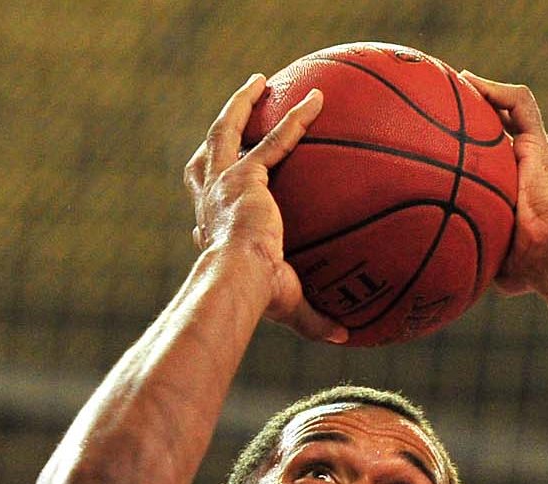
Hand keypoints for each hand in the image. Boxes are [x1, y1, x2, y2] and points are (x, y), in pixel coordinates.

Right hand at [184, 74, 348, 343]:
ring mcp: (223, 184)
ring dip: (241, 105)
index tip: (227, 189)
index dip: (213, 196)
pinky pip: (275, 139)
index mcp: (211, 232)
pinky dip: (297, 118)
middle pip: (204, 158)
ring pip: (225, 131)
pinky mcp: (245, 175)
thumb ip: (314, 317)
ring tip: (258, 83)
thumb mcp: (286, 306)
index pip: (208, 208)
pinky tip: (318, 101)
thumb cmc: (253, 300)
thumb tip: (344, 337)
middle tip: (235, 113)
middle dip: (219, 131)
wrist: (237, 282)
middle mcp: (210, 203)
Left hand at [458, 72, 547, 295]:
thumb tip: (441, 277)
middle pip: (497, 125)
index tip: (436, 135)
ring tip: (454, 80)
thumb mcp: (489, 257)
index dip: (466, 143)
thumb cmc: (524, 268)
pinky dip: (496, 89)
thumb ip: (471, 254)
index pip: (489, 154)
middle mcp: (524, 164)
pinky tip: (468, 81)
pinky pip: (520, 104)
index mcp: (511, 187)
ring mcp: (534, 152)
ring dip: (484, 90)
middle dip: (471, 109)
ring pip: (509, 108)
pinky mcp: (539, 144)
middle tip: (440, 98)